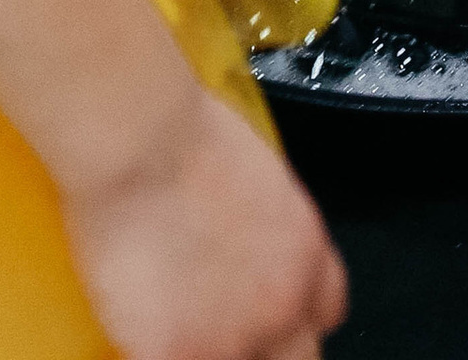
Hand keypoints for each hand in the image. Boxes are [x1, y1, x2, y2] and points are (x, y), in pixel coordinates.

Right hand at [63, 90, 347, 359]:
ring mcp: (233, 340)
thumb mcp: (253, 173)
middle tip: (221, 328)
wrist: (142, 141)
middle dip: (265, 349)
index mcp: (304, 254)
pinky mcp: (177, 357)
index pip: (326, 311)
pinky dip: (157, 354)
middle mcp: (282, 304)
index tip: (271, 312)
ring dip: (212, 352)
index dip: (295, 313)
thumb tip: (240, 240)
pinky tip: (143, 338)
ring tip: (179, 324)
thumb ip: (259, 224)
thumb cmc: (183, 130)